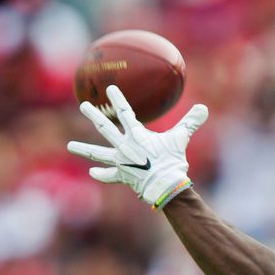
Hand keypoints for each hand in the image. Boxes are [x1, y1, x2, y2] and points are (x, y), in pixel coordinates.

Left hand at [67, 85, 207, 208]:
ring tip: (70, 146)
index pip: (124, 112)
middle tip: (83, 106)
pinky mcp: (122, 176)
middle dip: (93, 116)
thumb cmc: (171, 161)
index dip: (117, 99)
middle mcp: (124, 147)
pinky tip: (92, 171)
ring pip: (99, 153)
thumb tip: (204, 108)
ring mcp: (121, 162)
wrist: (163, 185)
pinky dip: (101, 173)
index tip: (109, 89)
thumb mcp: (181, 139)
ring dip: (84, 149)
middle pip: (105, 128)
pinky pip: (109, 175)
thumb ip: (190, 122)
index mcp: (137, 135)